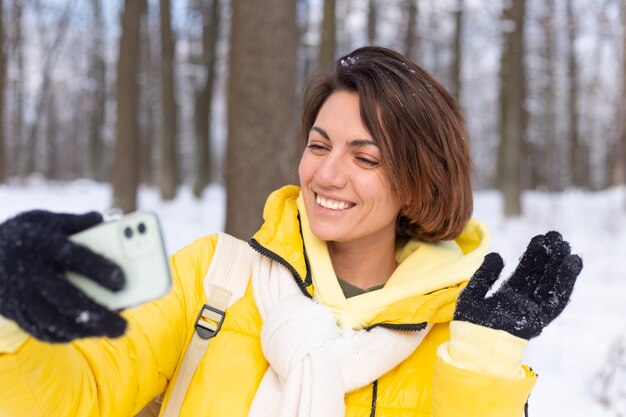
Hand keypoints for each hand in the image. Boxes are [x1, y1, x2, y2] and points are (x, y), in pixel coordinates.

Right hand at [0, 210, 126, 342]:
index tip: (122, 281)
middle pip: (66, 297)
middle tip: (124, 325)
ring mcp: (18, 296)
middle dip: (97, 314)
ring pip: (54, 320)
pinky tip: (88, 332)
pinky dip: (66, 334)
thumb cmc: (25, 235)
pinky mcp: (14, 312)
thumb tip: (104, 220)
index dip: (98, 269)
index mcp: (39, 244)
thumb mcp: (45, 220)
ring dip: (85, 330)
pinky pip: (41, 329)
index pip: (72, 257)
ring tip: (112, 330)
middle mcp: (27, 271)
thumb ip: (76, 223)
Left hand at [454, 231, 582, 339]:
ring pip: (550, 284)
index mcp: (508, 294)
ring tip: (566, 246)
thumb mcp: (473, 293)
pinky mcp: (539, 319)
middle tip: (556, 236)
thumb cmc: (470, 323)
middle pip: (540, 274)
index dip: (533, 255)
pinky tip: (571, 265)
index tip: (541, 238)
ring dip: (559, 266)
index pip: (525, 270)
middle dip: (548, 255)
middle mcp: (523, 300)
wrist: (473, 344)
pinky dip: (565, 283)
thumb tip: (498, 255)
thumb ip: (485, 275)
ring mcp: (532, 310)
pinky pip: (556, 300)